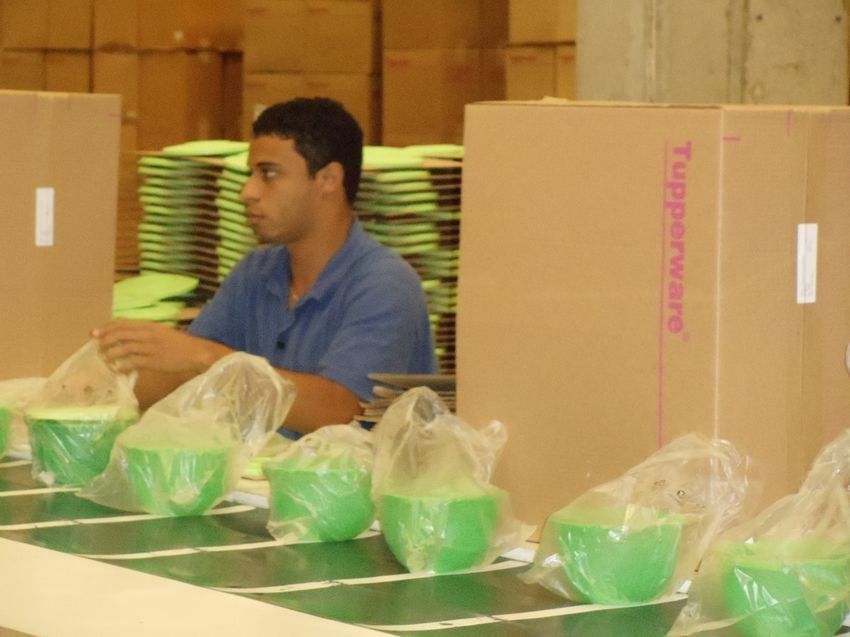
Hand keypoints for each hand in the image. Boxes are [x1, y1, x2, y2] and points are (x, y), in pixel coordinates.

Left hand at [92, 320, 229, 374]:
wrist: (195, 352)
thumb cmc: (178, 344)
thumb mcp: (161, 332)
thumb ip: (144, 331)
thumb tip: (125, 332)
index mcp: (149, 325)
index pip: (123, 324)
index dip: (106, 328)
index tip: (94, 333)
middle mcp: (148, 334)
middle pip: (120, 335)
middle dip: (105, 341)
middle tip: (96, 348)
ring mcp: (150, 348)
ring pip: (123, 349)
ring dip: (110, 354)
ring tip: (104, 359)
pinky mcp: (153, 361)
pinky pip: (132, 363)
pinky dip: (121, 366)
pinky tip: (117, 369)